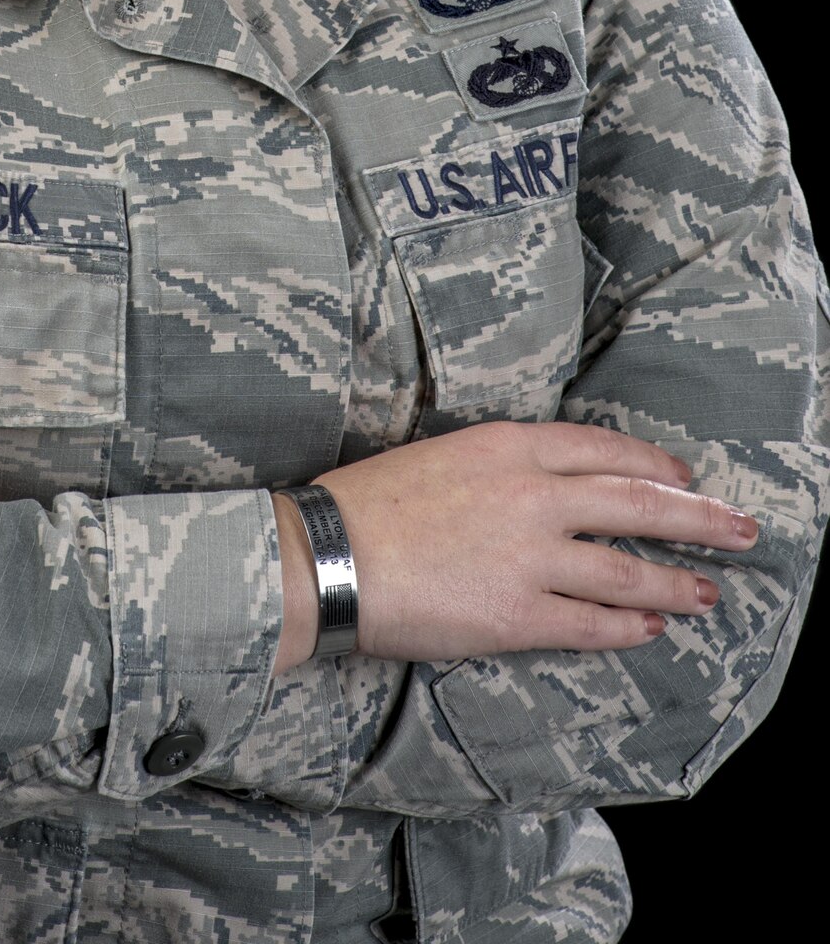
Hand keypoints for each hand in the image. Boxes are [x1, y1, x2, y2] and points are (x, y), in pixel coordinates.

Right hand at [275, 420, 759, 668]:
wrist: (330, 553)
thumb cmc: (373, 500)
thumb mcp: (445, 453)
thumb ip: (504, 465)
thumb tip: (553, 485)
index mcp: (509, 445)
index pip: (605, 449)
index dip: (654, 464)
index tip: (685, 476)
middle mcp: (531, 494)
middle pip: (638, 503)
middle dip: (700, 518)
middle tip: (743, 528)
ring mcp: (530, 556)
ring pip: (627, 570)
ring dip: (676, 582)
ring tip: (708, 592)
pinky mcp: (518, 614)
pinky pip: (593, 622)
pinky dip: (631, 625)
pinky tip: (654, 627)